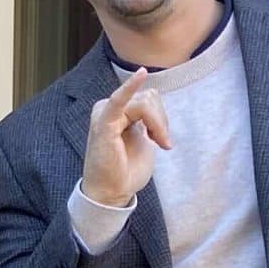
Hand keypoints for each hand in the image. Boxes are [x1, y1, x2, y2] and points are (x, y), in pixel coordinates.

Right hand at [81, 67, 171, 208]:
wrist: (112, 193)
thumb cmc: (125, 170)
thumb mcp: (143, 140)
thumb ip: (148, 120)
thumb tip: (156, 106)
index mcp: (118, 110)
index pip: (148, 98)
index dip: (162, 117)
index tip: (164, 142)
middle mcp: (109, 108)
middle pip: (149, 97)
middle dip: (161, 121)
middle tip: (162, 144)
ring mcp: (105, 113)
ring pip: (145, 102)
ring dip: (158, 124)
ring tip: (158, 145)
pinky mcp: (104, 124)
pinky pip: (120, 100)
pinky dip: (130, 87)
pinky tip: (140, 75)